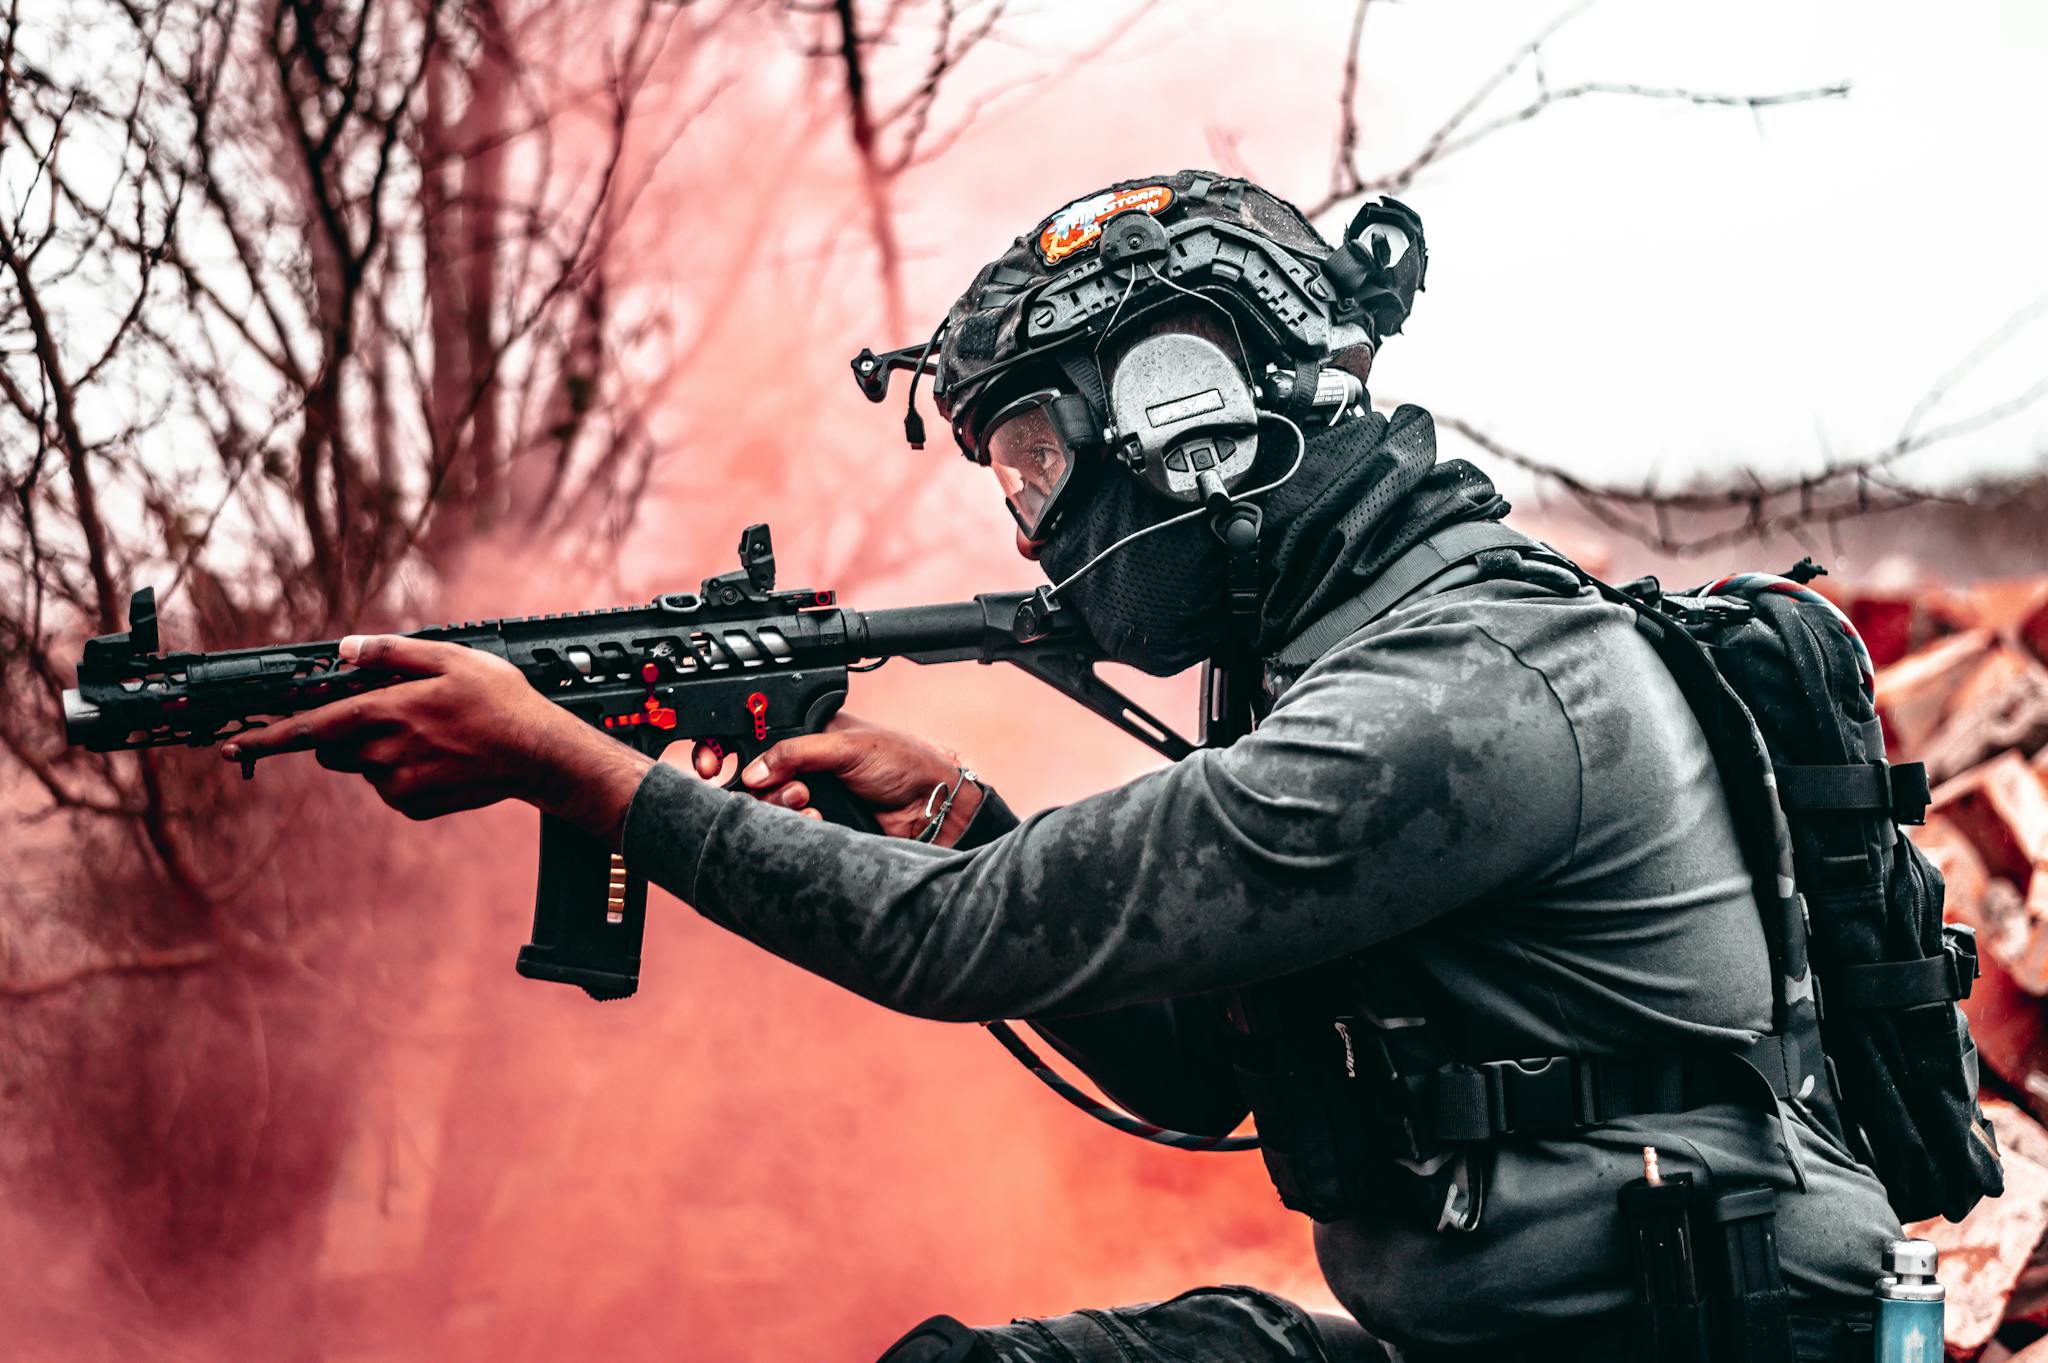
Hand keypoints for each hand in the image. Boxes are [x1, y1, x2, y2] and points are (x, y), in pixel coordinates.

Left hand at [221, 634, 652, 842]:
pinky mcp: (412, 805)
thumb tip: (345, 649)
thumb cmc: (501, 702)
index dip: (267, 737)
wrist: (538, 755)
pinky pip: (387, 786)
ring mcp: (397, 784)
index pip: (311, 727)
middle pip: (332, 748)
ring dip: (377, 750)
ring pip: (361, 767)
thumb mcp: (451, 658)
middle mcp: (385, 753)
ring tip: (429, 734)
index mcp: (386, 713)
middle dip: (343, 732)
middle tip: (388, 714)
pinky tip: (440, 757)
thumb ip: (391, 653)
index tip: (230, 747)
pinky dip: (401, 771)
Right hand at [697, 713, 984, 845]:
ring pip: (766, 807)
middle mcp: (802, 765)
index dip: (727, 749)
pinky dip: (798, 826)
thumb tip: (754, 769)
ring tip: (809, 799)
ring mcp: (809, 797)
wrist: (933, 809)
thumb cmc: (903, 763)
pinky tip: (820, 819)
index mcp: (806, 733)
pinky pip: (787, 832)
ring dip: (782, 805)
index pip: (753, 736)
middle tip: (787, 786)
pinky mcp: (818, 828)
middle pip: (752, 777)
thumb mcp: (846, 746)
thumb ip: (796, 751)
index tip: (713, 764)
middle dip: (760, 784)